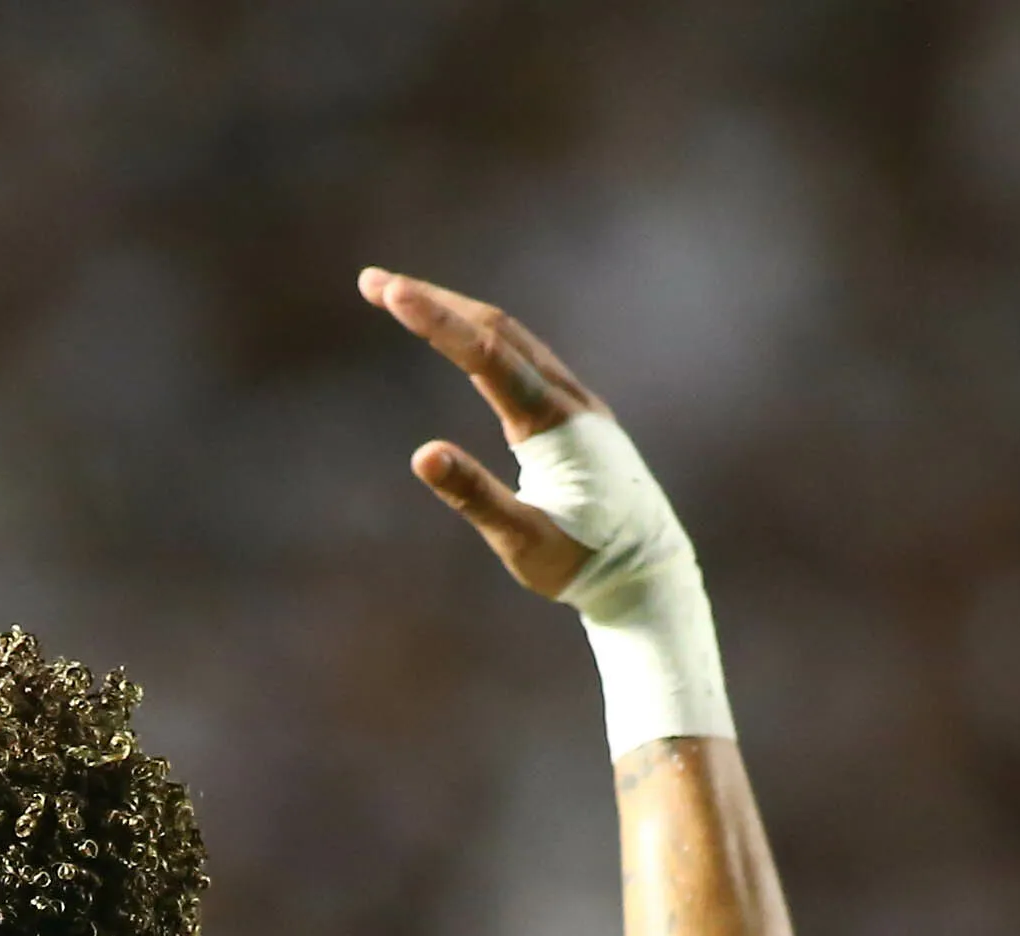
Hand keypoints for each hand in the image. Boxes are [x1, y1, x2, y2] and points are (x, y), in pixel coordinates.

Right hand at [357, 267, 601, 599]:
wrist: (648, 569)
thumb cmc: (583, 562)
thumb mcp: (523, 542)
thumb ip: (476, 498)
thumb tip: (423, 454)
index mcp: (554, 424)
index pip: (488, 356)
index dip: (438, 322)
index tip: (392, 292)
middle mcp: (567, 398)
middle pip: (495, 329)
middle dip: (433, 301)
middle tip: (371, 281)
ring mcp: (572, 400)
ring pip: (509, 336)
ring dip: (454, 311)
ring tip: (398, 298)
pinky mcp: (570, 411)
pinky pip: (519, 355)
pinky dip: (478, 335)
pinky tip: (454, 334)